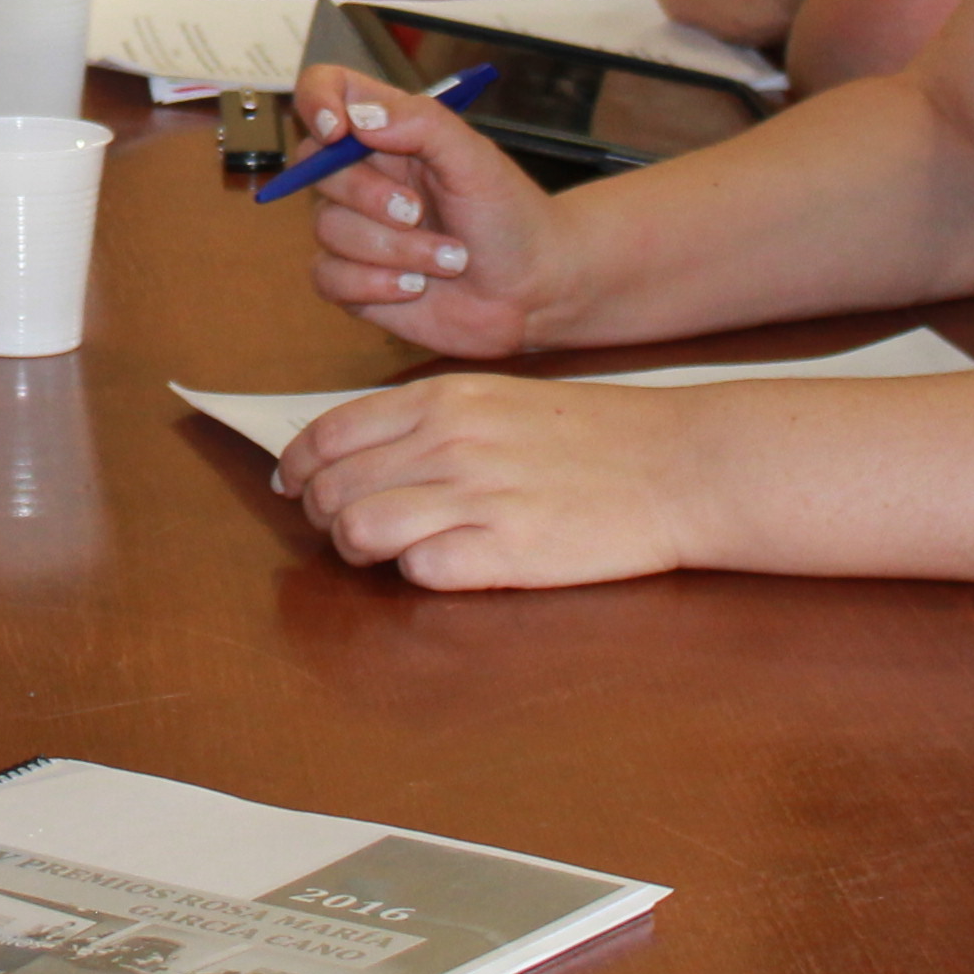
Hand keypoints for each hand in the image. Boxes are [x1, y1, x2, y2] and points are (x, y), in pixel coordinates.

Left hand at [275, 375, 683, 592]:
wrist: (677, 464)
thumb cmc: (592, 434)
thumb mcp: (499, 400)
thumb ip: (429, 420)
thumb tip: (356, 450)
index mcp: (442, 400)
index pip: (329, 433)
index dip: (300, 467)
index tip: (296, 487)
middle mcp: (448, 442)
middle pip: (333, 487)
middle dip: (324, 515)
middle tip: (344, 529)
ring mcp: (475, 497)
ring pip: (360, 530)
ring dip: (359, 549)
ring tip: (385, 552)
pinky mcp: (505, 551)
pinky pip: (419, 571)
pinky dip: (416, 574)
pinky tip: (442, 563)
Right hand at [294, 70, 557, 356]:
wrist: (532, 290)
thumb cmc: (510, 217)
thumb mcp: (476, 159)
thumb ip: (422, 124)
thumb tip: (360, 117)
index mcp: (388, 131)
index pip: (327, 90)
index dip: (317, 100)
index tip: (338, 130)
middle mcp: (363, 175)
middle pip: (315, 167)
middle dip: (369, 196)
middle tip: (418, 212)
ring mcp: (355, 228)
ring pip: (328, 229)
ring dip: (395, 250)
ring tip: (447, 259)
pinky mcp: (353, 280)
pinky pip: (329, 278)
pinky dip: (376, 285)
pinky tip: (416, 287)